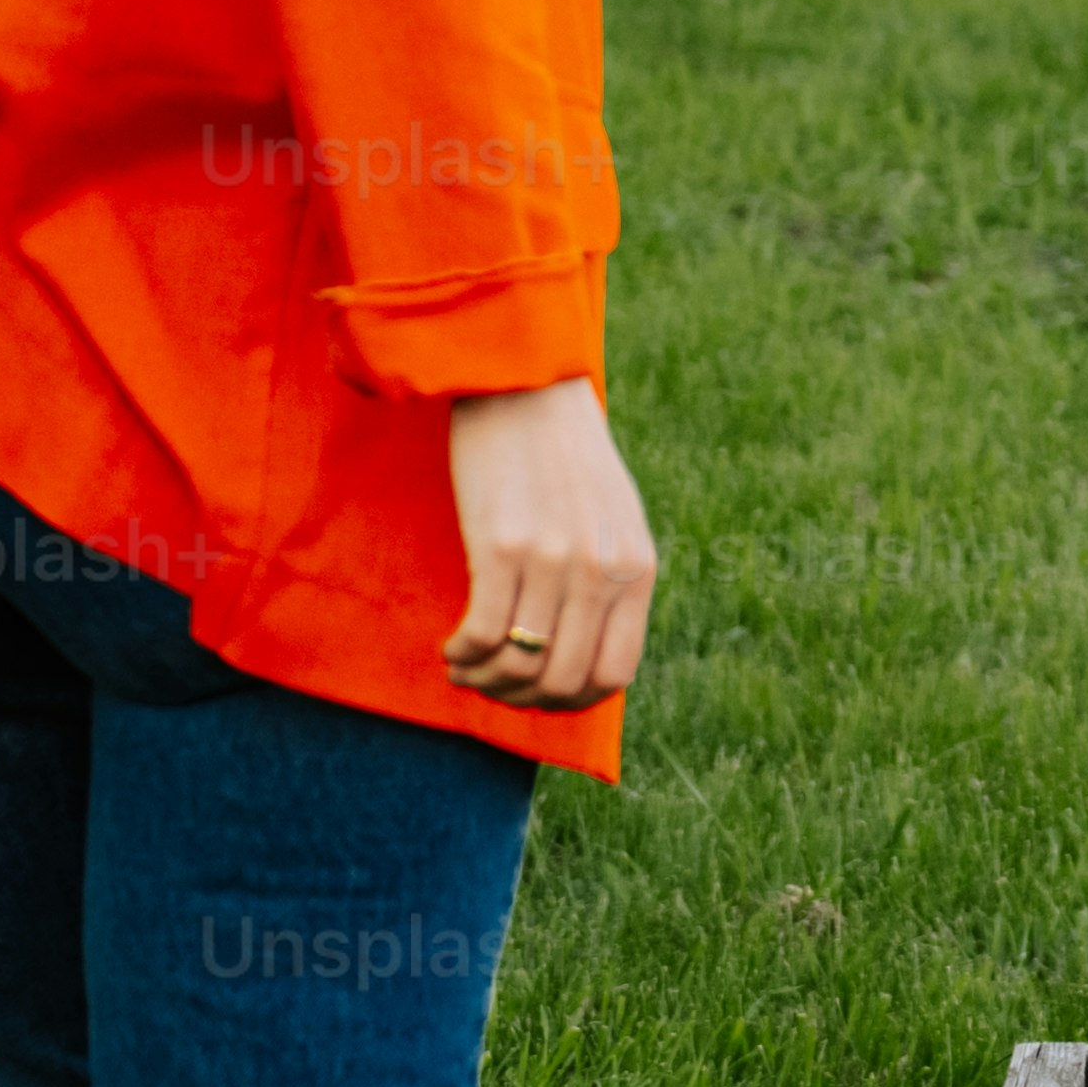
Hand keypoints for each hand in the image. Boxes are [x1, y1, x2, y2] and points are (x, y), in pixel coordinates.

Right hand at [441, 380, 654, 709]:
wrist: (526, 387)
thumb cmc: (566, 454)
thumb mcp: (614, 518)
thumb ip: (612, 578)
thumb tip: (588, 650)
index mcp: (635, 567)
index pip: (615, 673)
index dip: (572, 699)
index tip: (537, 692)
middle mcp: (601, 570)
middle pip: (563, 680)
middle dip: (521, 699)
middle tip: (492, 682)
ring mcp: (553, 560)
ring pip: (520, 666)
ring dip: (485, 680)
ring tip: (465, 666)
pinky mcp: (502, 546)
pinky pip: (483, 635)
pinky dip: (463, 655)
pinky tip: (452, 647)